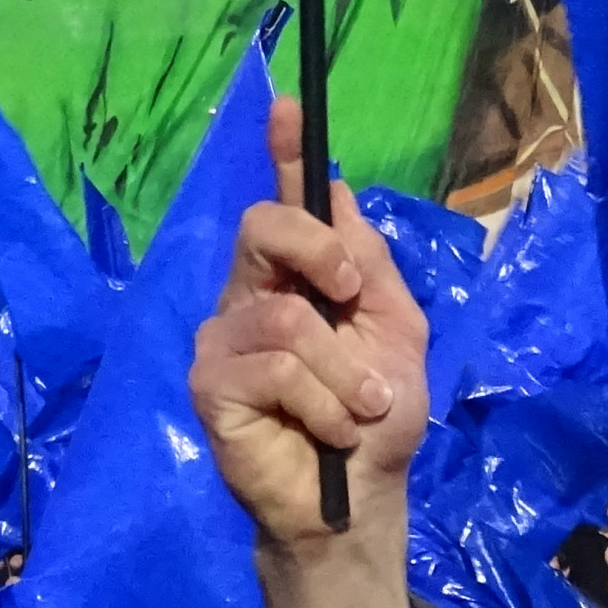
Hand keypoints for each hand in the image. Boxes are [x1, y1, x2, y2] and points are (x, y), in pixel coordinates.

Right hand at [188, 97, 429, 607]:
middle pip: (264, 229)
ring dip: (344, 372)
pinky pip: (275, 368)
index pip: (285, 204)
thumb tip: (340, 193)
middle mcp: (249, 296)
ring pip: (285, 319)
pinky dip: (323, 402)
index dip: (284, 152)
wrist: (359, 501)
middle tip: (356, 299)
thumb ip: (370, 267)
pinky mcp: (211, 386)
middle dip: (322, 255)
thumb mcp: (396, 333)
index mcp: (296, 278)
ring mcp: (223, 340)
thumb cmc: (377, 420)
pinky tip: (328, 430)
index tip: (287, 106)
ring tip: (360, 409)